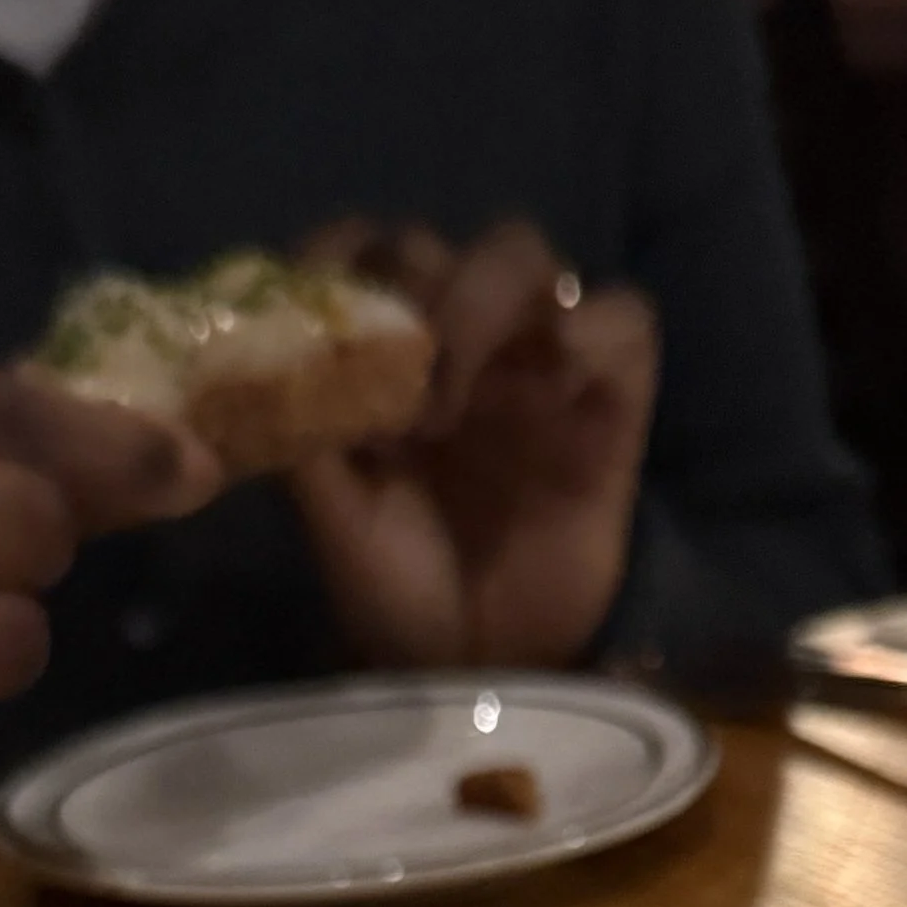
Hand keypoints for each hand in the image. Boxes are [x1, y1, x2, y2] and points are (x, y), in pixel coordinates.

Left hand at [287, 222, 658, 671]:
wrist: (479, 662)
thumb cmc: (399, 587)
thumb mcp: (332, 512)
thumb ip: (308, 428)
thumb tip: (281, 358)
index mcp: (386, 354)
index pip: (367, 251)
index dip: (343, 252)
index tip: (322, 295)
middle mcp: (461, 341)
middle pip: (444, 244)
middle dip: (415, 286)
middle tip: (400, 375)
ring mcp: (537, 363)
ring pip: (526, 256)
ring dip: (483, 301)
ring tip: (454, 399)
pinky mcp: (614, 396)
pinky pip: (625, 319)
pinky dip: (589, 330)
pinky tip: (553, 383)